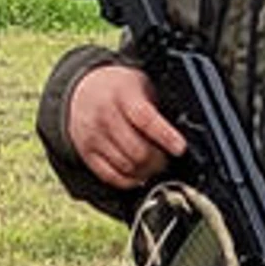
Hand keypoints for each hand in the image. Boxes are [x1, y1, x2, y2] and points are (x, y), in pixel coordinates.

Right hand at [66, 65, 188, 188]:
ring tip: (154, 165)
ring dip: (146, 171)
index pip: (145, 119)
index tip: (180, 148)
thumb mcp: (140, 85)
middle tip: (167, 158)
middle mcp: (104, 115)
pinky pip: (110, 176)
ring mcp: (93, 136)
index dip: (165, 136)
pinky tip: (138, 174)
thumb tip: (182, 131)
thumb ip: (157, 106)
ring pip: (126, 166)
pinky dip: (129, 180)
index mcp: (122, 94)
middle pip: (137, 150)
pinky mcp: (86, 152)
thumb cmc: (119, 89)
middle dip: (158, 160)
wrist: (82, 90)